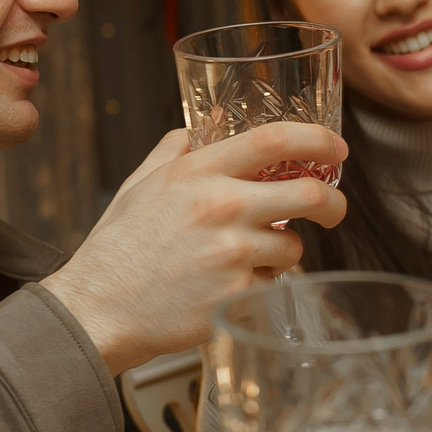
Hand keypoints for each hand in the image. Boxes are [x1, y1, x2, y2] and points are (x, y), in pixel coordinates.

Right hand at [47, 122, 348, 373]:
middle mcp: (219, 207)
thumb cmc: (117, 251)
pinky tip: (226, 285)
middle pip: (309, 194)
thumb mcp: (141, 185)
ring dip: (281, 252)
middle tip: (332, 210)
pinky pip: (272, 282)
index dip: (318, 139)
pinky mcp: (238, 293)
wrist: (96, 312)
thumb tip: (212, 120)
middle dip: (334, 204)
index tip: (336, 148)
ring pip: (292, 245)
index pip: (274, 139)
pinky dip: (260, 283)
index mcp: (196, 173)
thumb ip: (178, 148)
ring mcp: (231, 252)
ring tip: (243, 260)